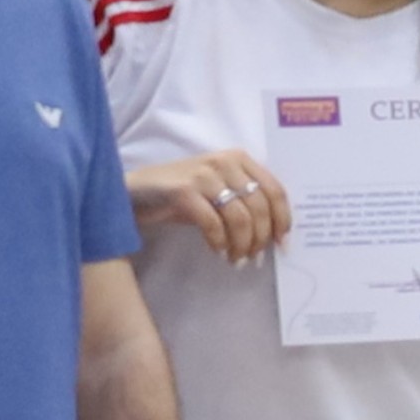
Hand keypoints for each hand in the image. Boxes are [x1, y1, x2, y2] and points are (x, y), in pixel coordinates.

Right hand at [129, 151, 291, 263]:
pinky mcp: (184, 191)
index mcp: (239, 158)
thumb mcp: (219, 191)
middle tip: (254, 258)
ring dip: (241, 245)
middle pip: (260, 208)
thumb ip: (246, 202)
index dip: (283, 220)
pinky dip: (219, 243)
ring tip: (236, 260)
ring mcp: (204, 175)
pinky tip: (218, 252)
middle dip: (261, 239)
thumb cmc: (183, 195)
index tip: (282, 244)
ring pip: (240, 218)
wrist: (136, 192)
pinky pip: (213, 224)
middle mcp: (224, 162)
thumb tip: (273, 234)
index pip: (275, 191)